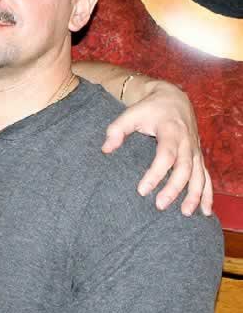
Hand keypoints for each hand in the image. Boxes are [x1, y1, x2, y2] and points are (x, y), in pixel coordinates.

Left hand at [102, 80, 211, 216]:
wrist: (173, 99)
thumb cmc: (149, 108)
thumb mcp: (131, 113)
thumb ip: (116, 130)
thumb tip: (106, 149)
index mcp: (171, 131)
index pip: (166, 156)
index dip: (155, 174)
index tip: (142, 190)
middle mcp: (187, 142)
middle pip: (184, 169)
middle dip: (174, 189)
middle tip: (159, 205)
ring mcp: (195, 150)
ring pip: (199, 176)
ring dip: (194, 195)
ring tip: (184, 213)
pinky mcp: (198, 156)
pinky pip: (207, 177)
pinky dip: (207, 195)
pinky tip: (204, 211)